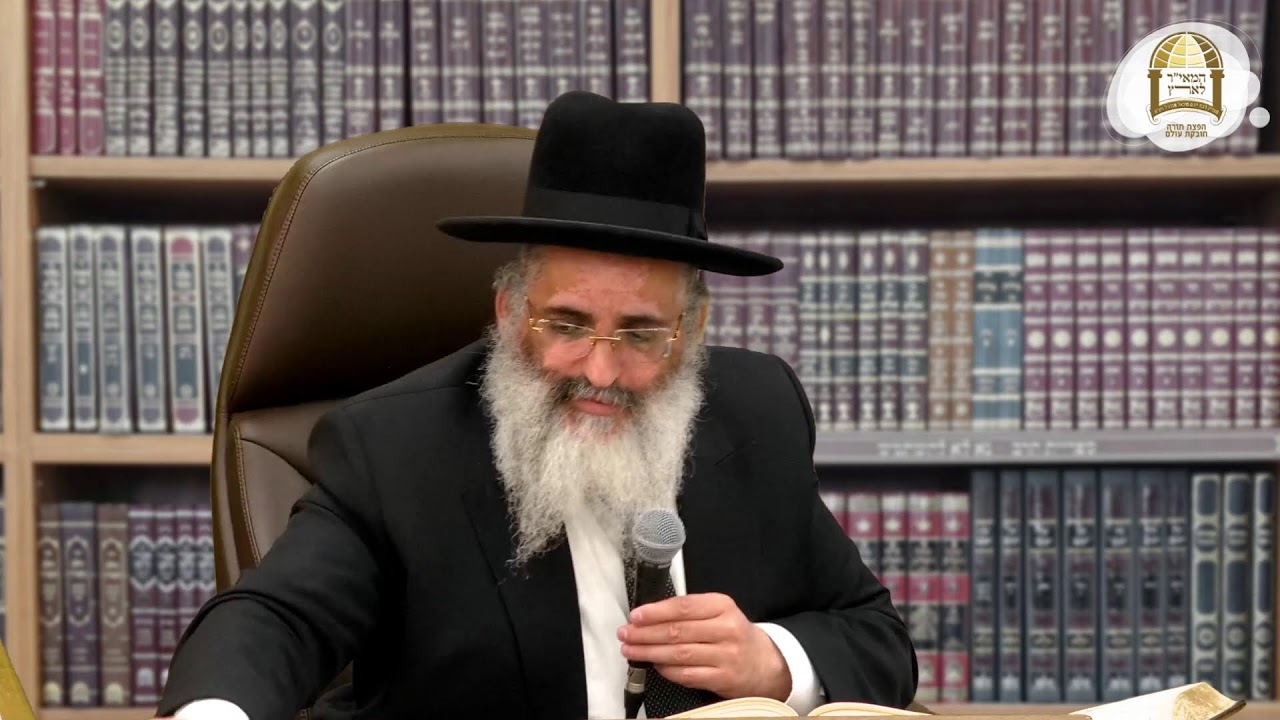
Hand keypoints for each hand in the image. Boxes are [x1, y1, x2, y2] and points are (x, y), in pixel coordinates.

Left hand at [617, 592, 790, 701]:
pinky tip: (654, 665)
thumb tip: (649, 615)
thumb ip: (690, 611)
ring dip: (649, 652)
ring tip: (631, 650)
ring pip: (678, 654)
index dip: (655, 612)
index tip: (635, 616)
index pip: (683, 606)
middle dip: (645, 633)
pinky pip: (687, 674)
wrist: (766, 664)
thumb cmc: (734, 635)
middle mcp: (726, 629)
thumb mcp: (719, 612)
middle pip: (677, 631)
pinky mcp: (723, 678)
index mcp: (723, 606)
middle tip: (626, 634)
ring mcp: (726, 655)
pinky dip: (666, 670)